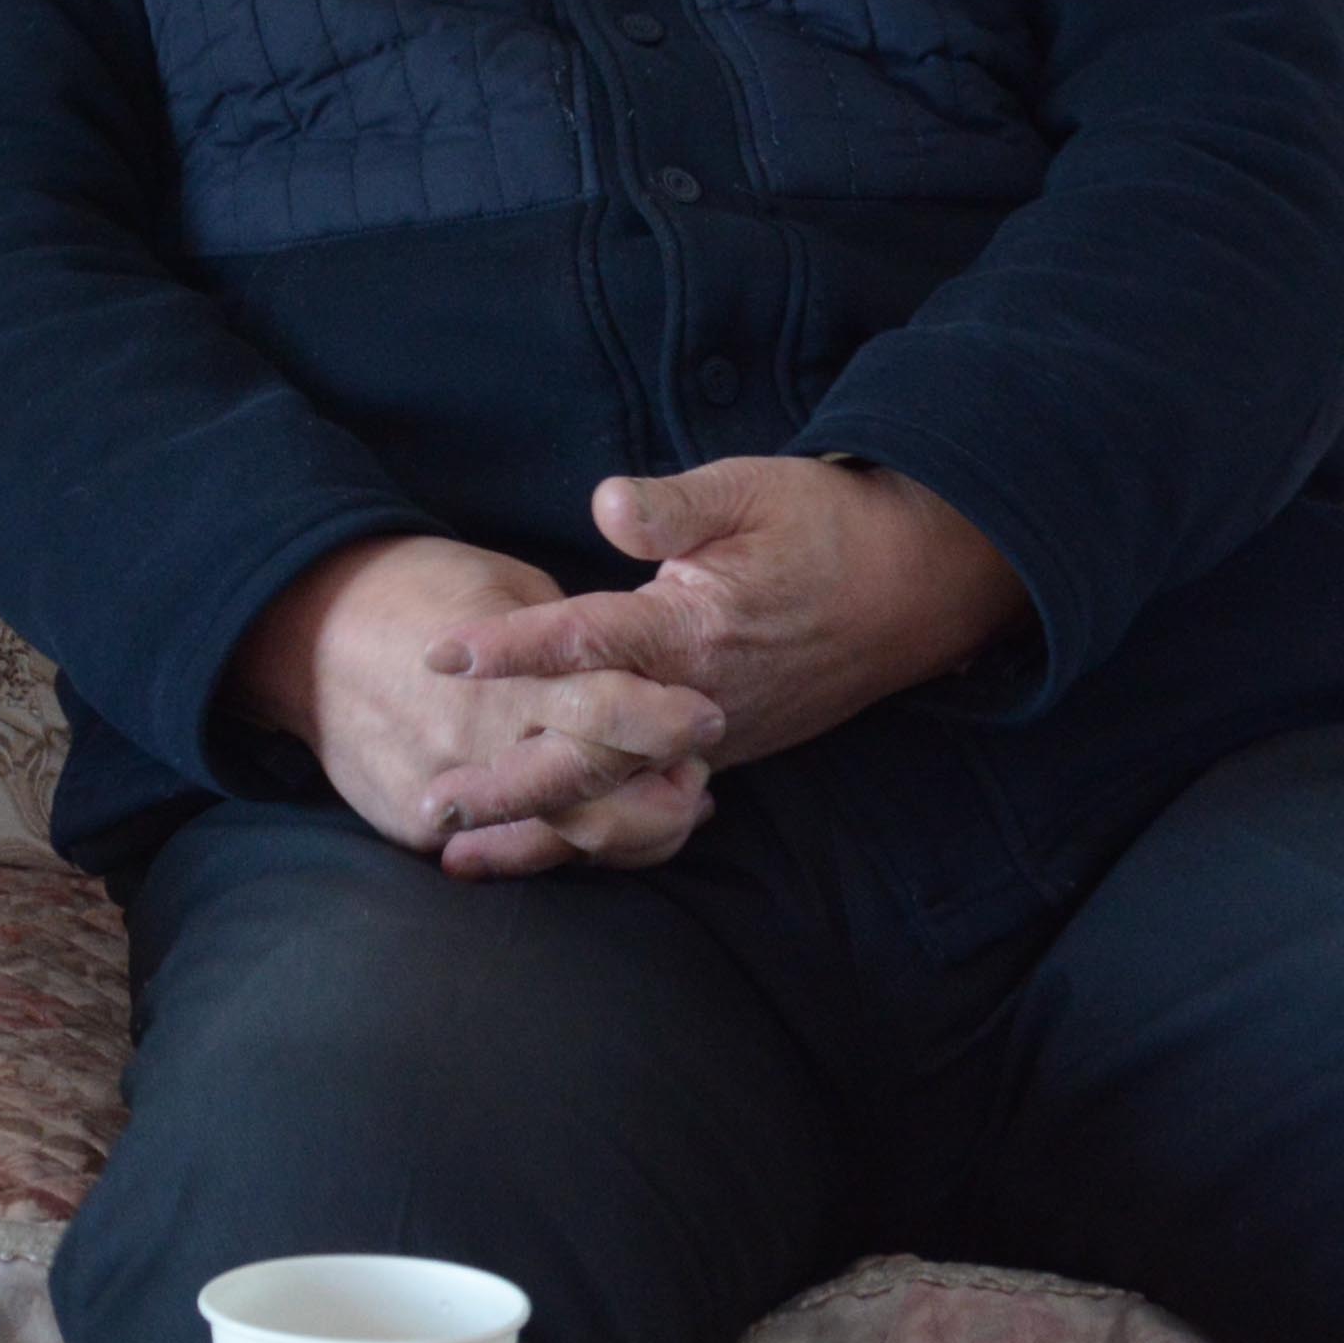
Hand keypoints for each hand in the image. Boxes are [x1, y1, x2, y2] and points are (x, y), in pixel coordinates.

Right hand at [228, 533, 725, 879]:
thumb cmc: (415, 587)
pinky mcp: (416, 826)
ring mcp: (443, 795)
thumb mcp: (502, 583)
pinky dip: (564, 844)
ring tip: (670, 808)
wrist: (302, 628)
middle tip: (698, 774)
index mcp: (502, 677)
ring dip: (630, 831)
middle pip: (596, 798)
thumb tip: (637, 673)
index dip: (668, 721)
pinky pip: (507, 850)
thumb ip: (570, 639)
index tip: (708, 716)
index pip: (606, 713)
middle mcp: (474, 745)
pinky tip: (597, 827)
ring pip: (562, 842)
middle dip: (663, 794)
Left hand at [422, 457, 1032, 870]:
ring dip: (537, 826)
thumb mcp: (748, 491)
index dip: (510, 649)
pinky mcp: (724, 749)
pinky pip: (648, 803)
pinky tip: (539, 847)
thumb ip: (672, 506)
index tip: (440, 655)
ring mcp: (715, 736)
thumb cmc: (822, 526)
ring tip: (458, 851)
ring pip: (617, 797)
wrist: (914, 586)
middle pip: (590, 755)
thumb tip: (605, 504)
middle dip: (508, 783)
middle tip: (429, 803)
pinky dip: (590, 831)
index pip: (585, 645)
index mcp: (693, 630)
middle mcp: (699, 699)